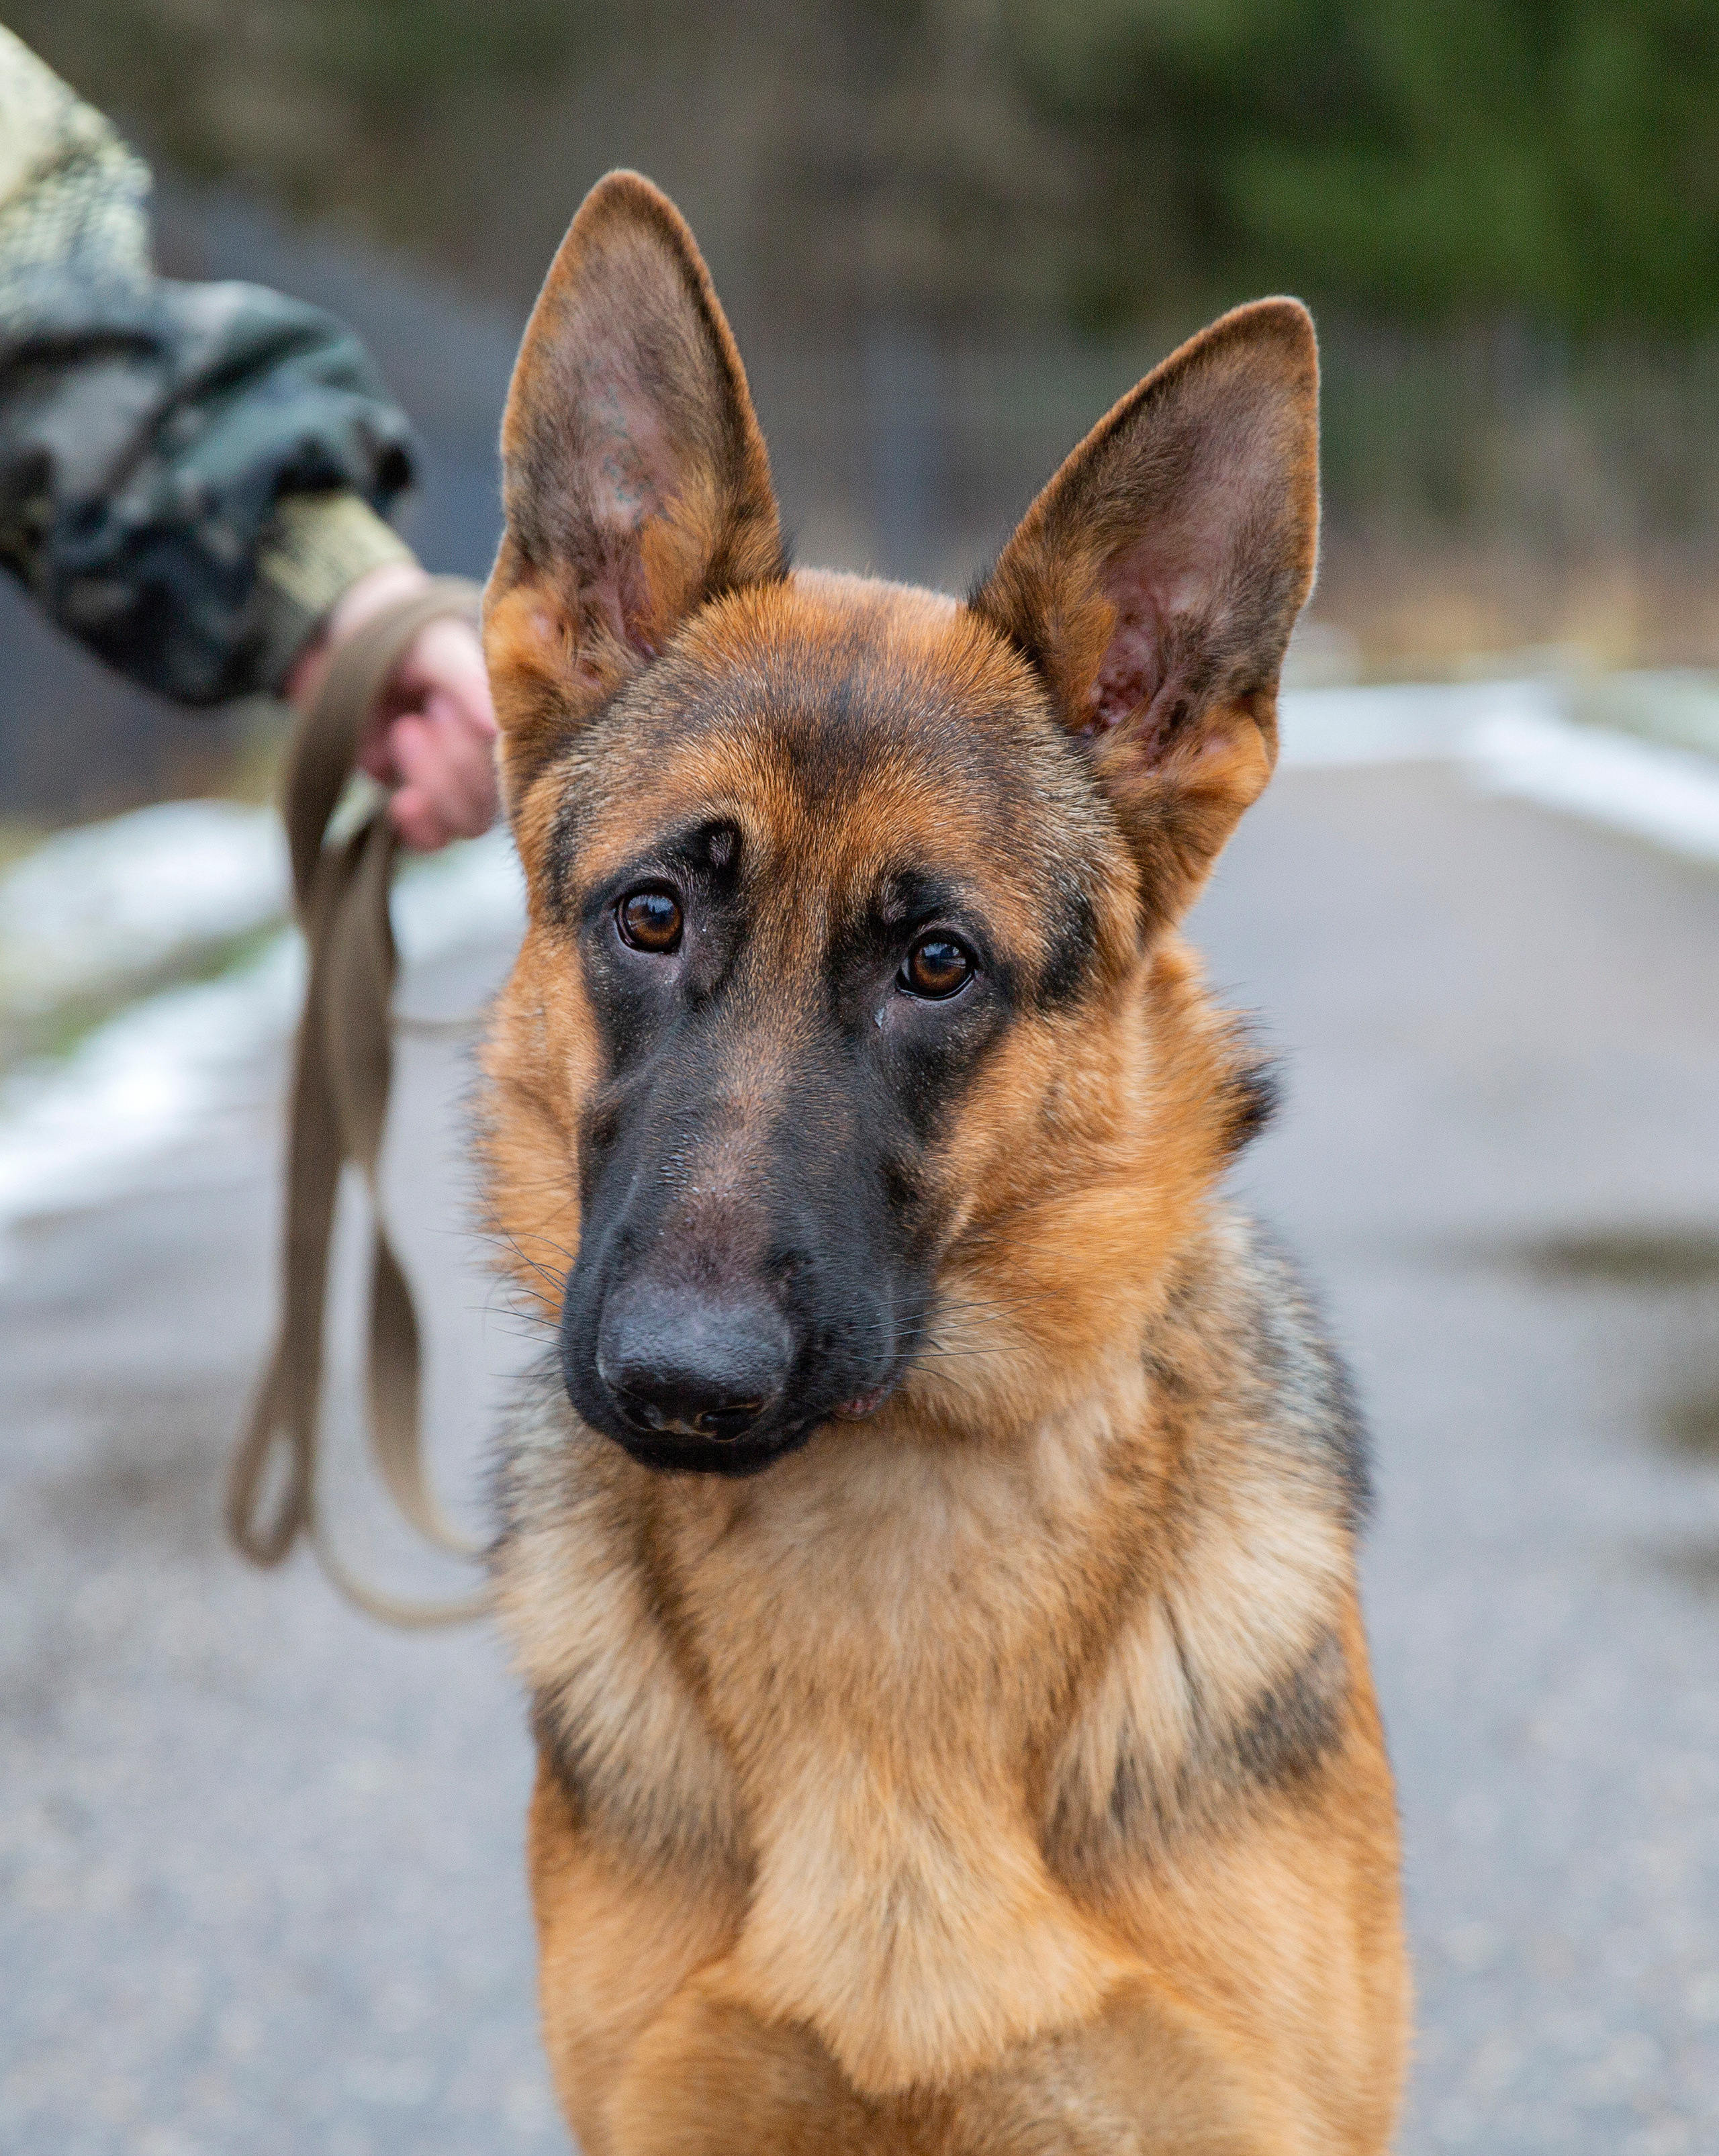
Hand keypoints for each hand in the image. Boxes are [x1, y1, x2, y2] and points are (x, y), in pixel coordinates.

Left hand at [284, 561, 499, 850]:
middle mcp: (492, 755)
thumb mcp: (436, 644)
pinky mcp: (418, 804)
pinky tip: (402, 804)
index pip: (523, 757)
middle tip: (420, 714)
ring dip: (438, 788)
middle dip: (456, 763)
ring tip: (402, 733)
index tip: (441, 703)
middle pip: (499, 796)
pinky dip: (421, 829)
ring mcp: (455, 783)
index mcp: (509, 716)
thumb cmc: (400, 633)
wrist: (340, 640)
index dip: (485, 744)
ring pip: (470, 821)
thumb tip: (499, 728)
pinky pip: (434, 840)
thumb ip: (468, 682)